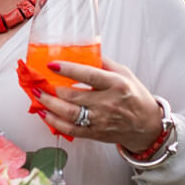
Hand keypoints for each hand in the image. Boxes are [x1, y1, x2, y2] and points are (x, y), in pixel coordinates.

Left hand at [34, 56, 162, 152]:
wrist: (146, 126)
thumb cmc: (135, 97)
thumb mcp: (125, 74)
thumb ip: (104, 63)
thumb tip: (84, 51)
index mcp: (116, 84)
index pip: (89, 75)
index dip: (68, 70)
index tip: (52, 65)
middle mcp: (107, 103)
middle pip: (73, 96)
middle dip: (52, 89)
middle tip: (39, 82)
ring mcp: (100, 120)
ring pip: (69, 113)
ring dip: (49, 105)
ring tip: (38, 96)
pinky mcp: (95, 133)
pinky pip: (70, 129)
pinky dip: (54, 122)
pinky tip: (45, 113)